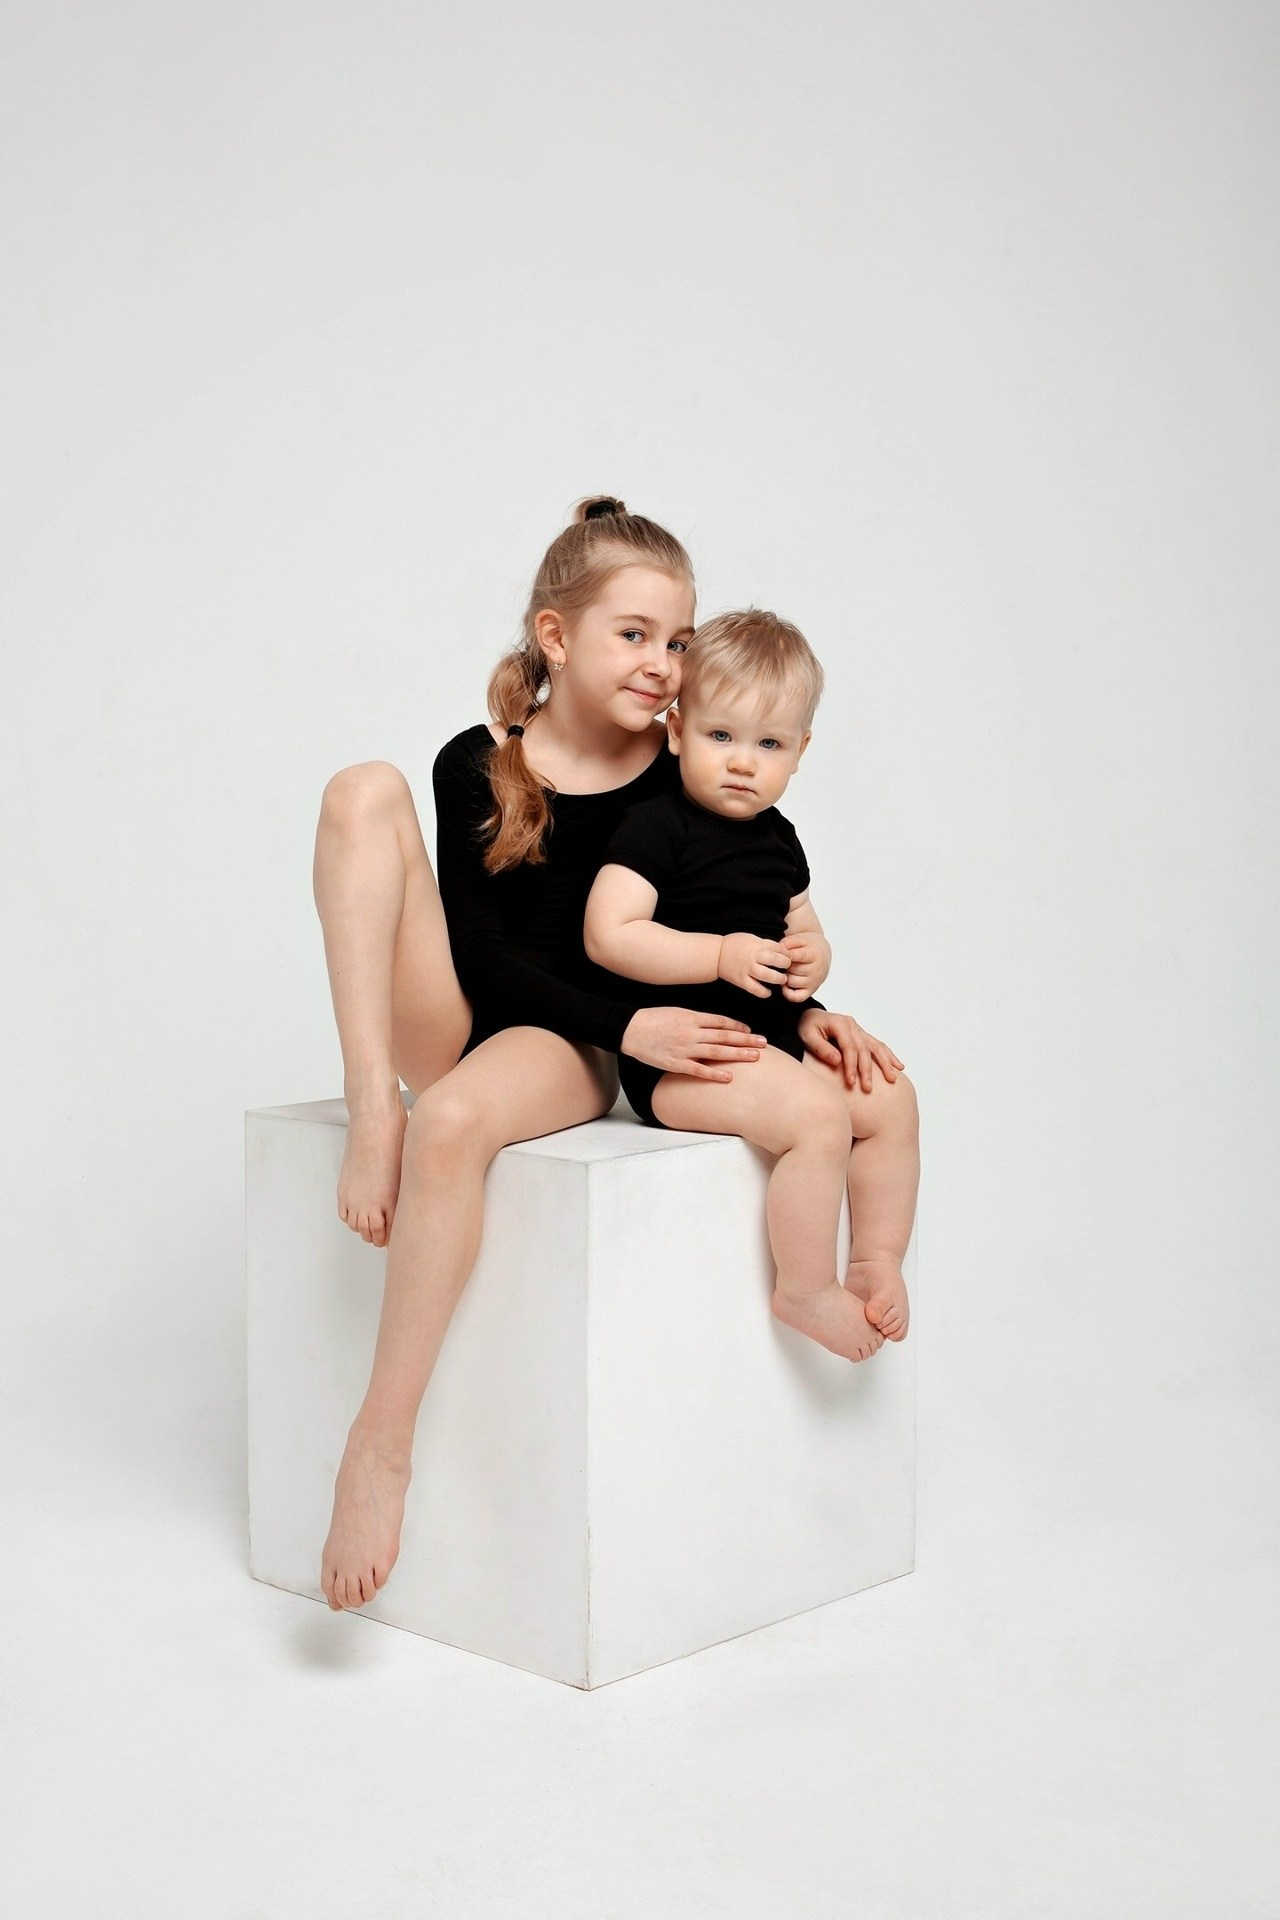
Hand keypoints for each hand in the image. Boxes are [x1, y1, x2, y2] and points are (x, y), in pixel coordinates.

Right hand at [620, 1006, 766, 1082]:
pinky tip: (729, 1077)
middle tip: (763, 1043)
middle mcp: (691, 1032)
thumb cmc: (652, 1019)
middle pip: (724, 1037)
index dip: (737, 1027)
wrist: (630, 1029)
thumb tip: (714, 1025)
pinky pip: (699, 1070)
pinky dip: (715, 1074)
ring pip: (717, 1052)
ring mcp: (685, 1048)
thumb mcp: (676, 1011)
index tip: (750, 1031)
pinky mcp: (676, 1063)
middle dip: (746, 1040)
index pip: (721, 1022)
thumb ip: (695, 1019)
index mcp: (691, 1017)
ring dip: (737, 1054)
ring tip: (754, 1057)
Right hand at [717, 931, 792, 998]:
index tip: (788, 956)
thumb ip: (764, 943)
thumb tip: (781, 949)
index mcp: (756, 945)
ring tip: (782, 979)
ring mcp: (747, 969)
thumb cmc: (734, 945)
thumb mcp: (750, 938)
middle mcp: (753, 957)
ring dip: (778, 978)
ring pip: (767, 975)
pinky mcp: (741, 980)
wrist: (715, 955)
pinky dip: (764, 992)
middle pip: (775, 960)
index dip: (786, 952)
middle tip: (787, 966)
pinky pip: (755, 989)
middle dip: (785, 963)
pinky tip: (768, 992)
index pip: (777, 948)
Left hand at [778, 931, 830, 999]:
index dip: (785, 955)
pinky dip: (787, 993)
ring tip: (786, 971)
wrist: (821, 956)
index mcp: (814, 955)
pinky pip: (796, 997)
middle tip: (784, 963)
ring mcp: (813, 982)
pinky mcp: (810, 991)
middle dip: (784, 966)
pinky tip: (785, 984)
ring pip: (791, 982)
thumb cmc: (807, 948)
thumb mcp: (799, 940)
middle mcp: (815, 970)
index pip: (797, 956)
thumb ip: (788, 943)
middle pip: (792, 969)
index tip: (781, 954)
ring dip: (785, 977)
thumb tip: (779, 951)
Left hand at [797, 1007, 904, 1091]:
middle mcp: (852, 1025)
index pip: (849, 1047)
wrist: (810, 1017)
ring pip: (876, 1046)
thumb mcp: (808, 1036)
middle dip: (867, 1070)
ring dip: (885, 1063)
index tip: (851, 1082)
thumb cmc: (807, 1027)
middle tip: (868, 1088)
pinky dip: (888, 1055)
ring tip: (892, 1078)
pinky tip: (898, 1066)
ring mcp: (859, 1029)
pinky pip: (878, 1045)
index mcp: (840, 1023)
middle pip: (864, 1049)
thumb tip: (837, 1061)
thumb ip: (822, 1048)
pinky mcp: (862, 1034)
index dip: (851, 1066)